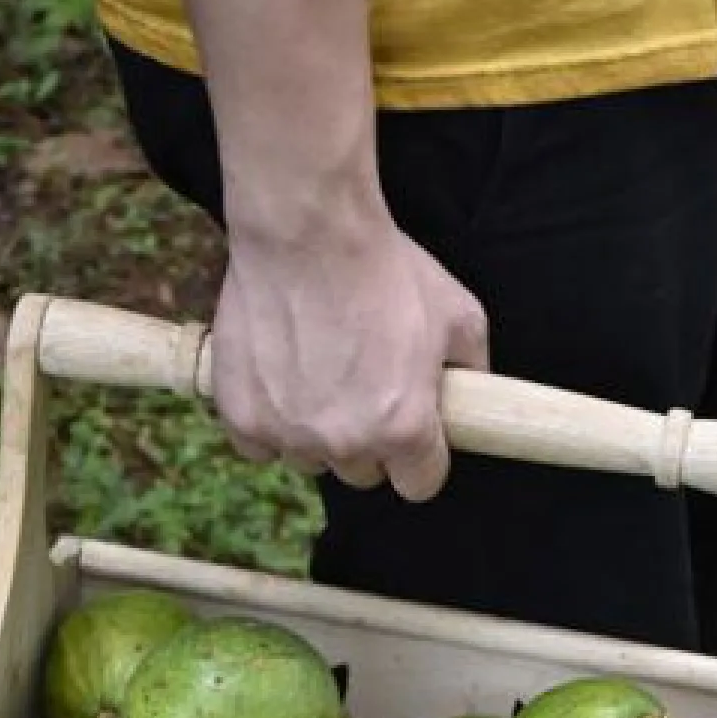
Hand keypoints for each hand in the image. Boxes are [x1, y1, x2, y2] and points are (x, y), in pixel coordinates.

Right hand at [209, 206, 489, 501]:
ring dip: (316, 432)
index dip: (420, 460)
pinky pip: (259, 446)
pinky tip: (278, 383)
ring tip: (318, 376)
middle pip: (362, 473)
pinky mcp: (243, 417)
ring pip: (310, 460)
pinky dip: (267, 423)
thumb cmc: (385, 268)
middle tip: (363, 389)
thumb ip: (470, 368)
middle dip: (368, 441)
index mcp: (404, 429)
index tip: (414, 435)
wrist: (308, 232)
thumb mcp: (458, 314)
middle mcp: (347, 443)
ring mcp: (291, 433)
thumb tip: (473, 392)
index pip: (419, 485)